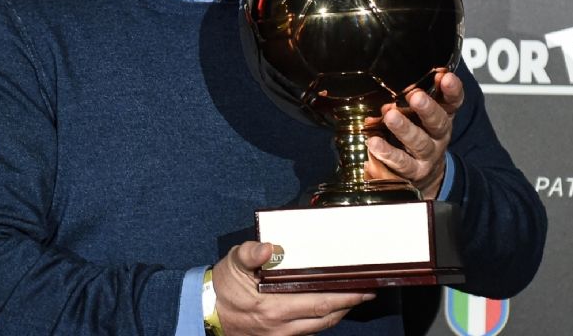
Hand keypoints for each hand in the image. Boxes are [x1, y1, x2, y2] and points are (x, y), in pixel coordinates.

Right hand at [212, 241, 372, 335]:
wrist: (206, 313)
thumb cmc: (222, 286)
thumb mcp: (233, 263)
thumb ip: (250, 253)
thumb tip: (269, 247)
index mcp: (274, 307)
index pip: (319, 302)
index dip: (344, 297)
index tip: (362, 287)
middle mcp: (281, 325)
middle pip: (325, 318)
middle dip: (348, 304)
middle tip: (366, 292)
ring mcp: (280, 335)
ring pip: (318, 327)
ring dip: (337, 313)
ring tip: (351, 299)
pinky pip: (306, 332)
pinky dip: (321, 321)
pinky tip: (327, 309)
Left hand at [364, 70, 463, 198]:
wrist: (426, 174)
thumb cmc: (419, 132)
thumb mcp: (420, 113)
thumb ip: (411, 98)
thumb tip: (393, 85)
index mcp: (443, 115)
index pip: (452, 101)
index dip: (451, 90)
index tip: (445, 77)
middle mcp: (439, 135)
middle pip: (438, 122)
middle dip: (427, 108)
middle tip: (415, 96)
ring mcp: (428, 155)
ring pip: (419, 142)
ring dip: (404, 129)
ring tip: (390, 116)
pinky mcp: (413, 171)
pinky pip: (401, 163)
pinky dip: (387, 152)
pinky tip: (374, 142)